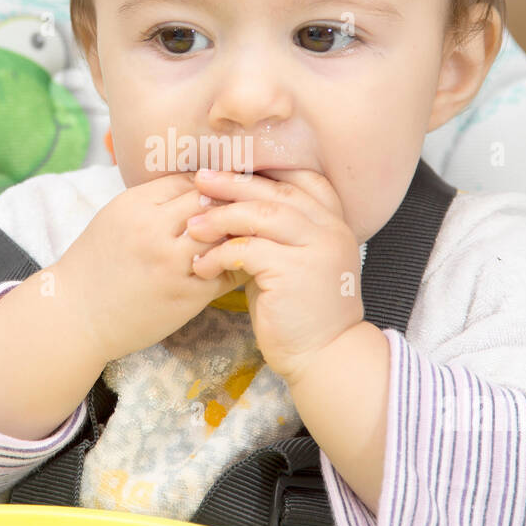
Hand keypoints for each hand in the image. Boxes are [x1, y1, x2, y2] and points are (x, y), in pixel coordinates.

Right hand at [53, 170, 242, 363]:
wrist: (77, 315)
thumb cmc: (96, 264)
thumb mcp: (115, 217)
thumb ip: (152, 199)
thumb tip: (195, 184)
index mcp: (135, 206)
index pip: (189, 180)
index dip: (206, 185)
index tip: (214, 194)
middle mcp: (154, 231)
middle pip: (210, 202)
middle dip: (227, 204)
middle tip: (240, 210)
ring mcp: (172, 265)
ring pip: (224, 234)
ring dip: (235, 233)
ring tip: (242, 234)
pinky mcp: (186, 295)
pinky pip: (227, 271)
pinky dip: (235, 264)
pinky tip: (237, 261)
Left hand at [185, 168, 363, 385]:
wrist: (324, 356)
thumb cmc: (300, 312)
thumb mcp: (292, 263)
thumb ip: (274, 235)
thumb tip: (230, 208)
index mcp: (333, 223)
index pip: (303, 179)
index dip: (264, 170)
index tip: (230, 169)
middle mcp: (330, 230)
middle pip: (276, 191)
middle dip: (233, 184)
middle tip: (199, 180)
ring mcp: (316, 249)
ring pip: (261, 214)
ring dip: (220, 217)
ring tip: (192, 226)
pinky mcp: (294, 272)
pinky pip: (247, 249)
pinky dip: (219, 254)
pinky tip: (201, 264)